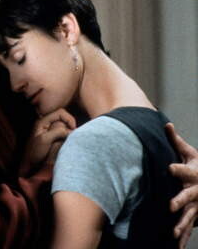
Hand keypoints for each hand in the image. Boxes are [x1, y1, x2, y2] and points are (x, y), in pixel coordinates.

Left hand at [20, 109, 75, 175]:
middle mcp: (47, 124)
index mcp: (43, 121)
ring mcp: (50, 131)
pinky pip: (63, 134)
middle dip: (69, 127)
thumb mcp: (45, 140)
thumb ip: (57, 132)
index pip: (60, 112)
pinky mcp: (53, 138)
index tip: (73, 129)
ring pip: (65, 127)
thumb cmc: (34, 152)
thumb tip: (70, 130)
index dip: (69, 119)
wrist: (30, 164)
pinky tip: (64, 144)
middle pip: (64, 119)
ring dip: (67, 133)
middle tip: (69, 137)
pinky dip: (66, 137)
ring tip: (65, 141)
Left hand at [165, 123, 197, 248]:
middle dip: (179, 201)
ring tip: (173, 233)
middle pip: (187, 196)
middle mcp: (195, 191)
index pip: (183, 170)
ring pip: (189, 217)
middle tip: (169, 206)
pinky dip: (183, 240)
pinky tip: (175, 248)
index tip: (168, 167)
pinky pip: (188, 229)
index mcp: (193, 174)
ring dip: (181, 225)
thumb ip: (176, 142)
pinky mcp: (196, 216)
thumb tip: (166, 124)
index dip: (177, 169)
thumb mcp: (191, 153)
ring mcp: (197, 206)